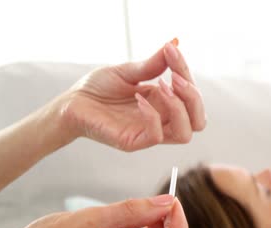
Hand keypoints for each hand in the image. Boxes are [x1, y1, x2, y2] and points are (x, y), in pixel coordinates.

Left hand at [55, 39, 205, 150]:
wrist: (71, 102)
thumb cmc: (98, 88)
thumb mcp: (129, 71)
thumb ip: (153, 63)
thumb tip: (175, 42)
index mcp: (164, 103)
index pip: (191, 95)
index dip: (186, 71)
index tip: (171, 50)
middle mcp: (162, 120)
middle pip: (199, 122)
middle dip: (194, 98)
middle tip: (176, 78)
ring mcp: (148, 133)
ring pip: (185, 134)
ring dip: (179, 108)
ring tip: (162, 87)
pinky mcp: (133, 142)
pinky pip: (155, 135)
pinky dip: (152, 115)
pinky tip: (139, 98)